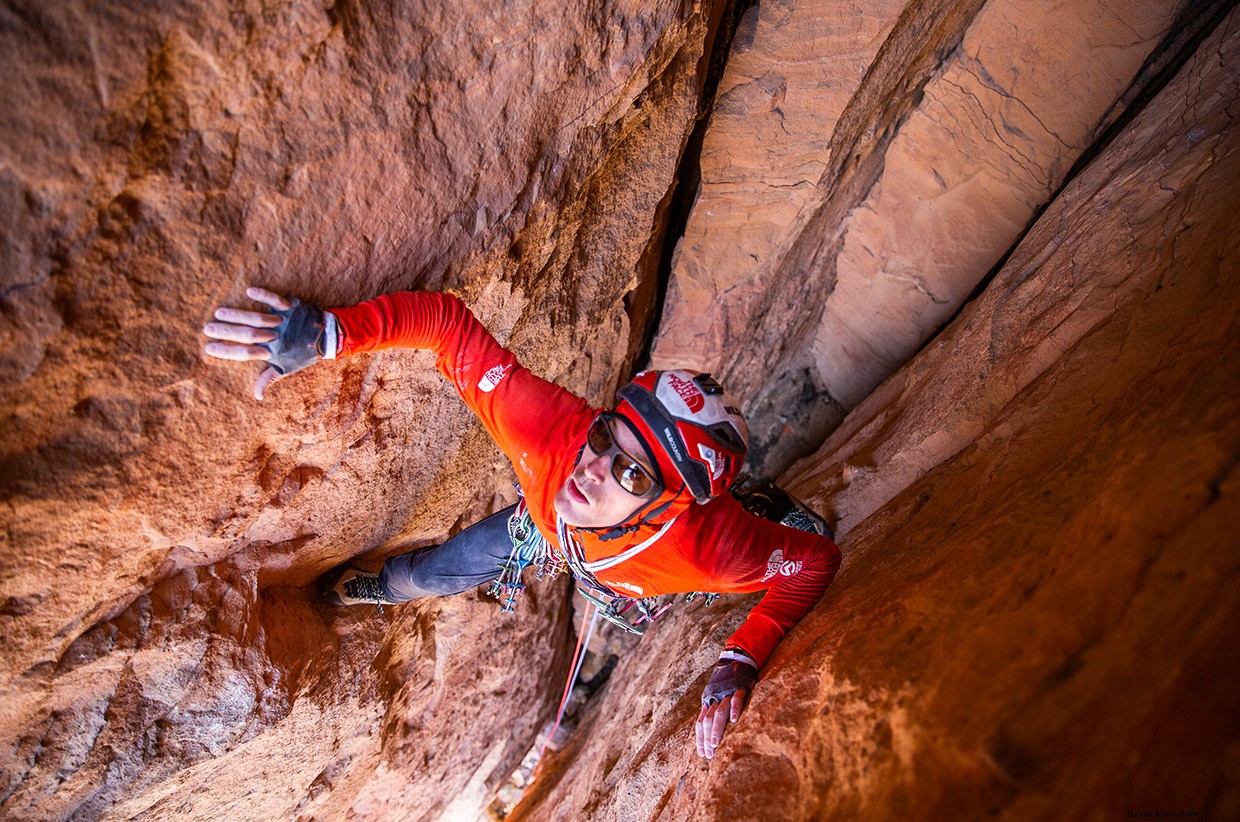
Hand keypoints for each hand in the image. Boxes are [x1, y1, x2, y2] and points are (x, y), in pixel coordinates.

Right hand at [203, 287, 325, 399]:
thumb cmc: (303, 354)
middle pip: (247, 335)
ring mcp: (283, 321)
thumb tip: (256, 395)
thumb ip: (268, 378)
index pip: (245, 353)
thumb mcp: (287, 368)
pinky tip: (249, 291)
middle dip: (226, 332)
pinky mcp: (291, 307)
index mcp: (273, 352)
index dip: (226, 351)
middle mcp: (276, 337)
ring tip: (219, 313)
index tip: (208, 348)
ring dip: (237, 314)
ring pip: (257, 318)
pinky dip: (263, 296)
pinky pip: (276, 300)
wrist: (328, 337)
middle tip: (207, 328)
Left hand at [694, 657, 757, 759]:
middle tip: (708, 754)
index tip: (701, 754)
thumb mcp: (715, 694)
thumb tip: (712, 730)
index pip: (701, 723)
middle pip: (707, 720)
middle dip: (706, 739)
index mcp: (707, 700)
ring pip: (719, 713)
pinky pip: (736, 699)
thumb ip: (714, 709)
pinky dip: (734, 709)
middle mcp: (714, 697)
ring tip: (715, 744)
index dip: (700, 738)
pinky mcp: (739, 687)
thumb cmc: (726, 680)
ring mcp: (726, 692)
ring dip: (716, 729)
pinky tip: (734, 721)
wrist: (735, 658)